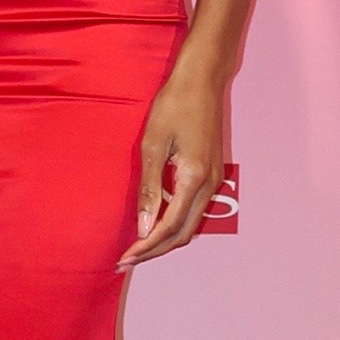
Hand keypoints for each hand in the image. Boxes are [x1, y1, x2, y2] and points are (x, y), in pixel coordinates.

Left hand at [119, 62, 224, 266]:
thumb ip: (150, 189)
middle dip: (155, 250)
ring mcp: (214, 179)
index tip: (125, 257)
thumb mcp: (153, 145)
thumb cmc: (174, 105)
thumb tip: (143, 227)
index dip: (146, 246)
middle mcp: (209, 184)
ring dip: (165, 238)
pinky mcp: (212, 173)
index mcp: (193, 178)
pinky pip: (194, 209)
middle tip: (127, 258)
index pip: (169, 227)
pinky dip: (175, 222)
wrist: (202, 80)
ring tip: (138, 245)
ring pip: (190, 224)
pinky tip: (154, 220)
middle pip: (183, 233)